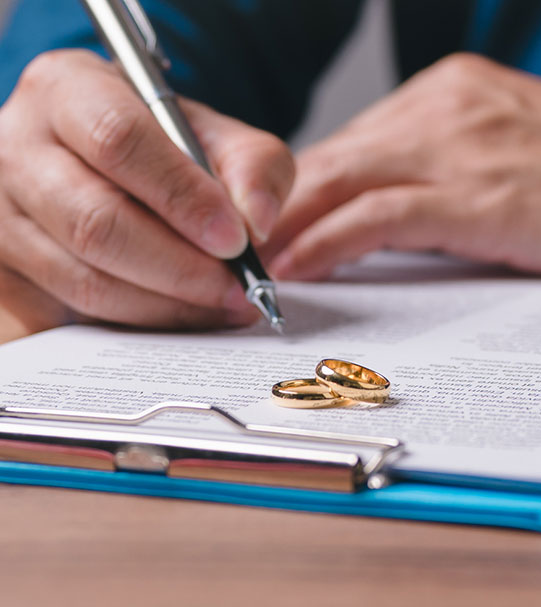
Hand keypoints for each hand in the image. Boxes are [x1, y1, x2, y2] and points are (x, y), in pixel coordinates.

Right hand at [0, 49, 294, 333]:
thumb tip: (258, 224)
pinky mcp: (8, 275)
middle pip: (96, 223)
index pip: (120, 141)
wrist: (105, 165)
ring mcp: (2, 216)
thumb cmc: (164, 146)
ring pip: (85, 281)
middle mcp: (18, 148)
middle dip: (181, 269)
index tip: (235, 239)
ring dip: (167, 306)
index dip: (182, 197)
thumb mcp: (219, 135)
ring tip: (225, 307)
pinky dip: (141, 325)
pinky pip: (75, 317)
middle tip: (238, 289)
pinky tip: (186, 317)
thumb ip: (254, 167)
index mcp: (68, 90)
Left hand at [264, 53, 540, 279]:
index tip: (269, 224)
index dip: (302, 187)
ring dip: (286, 226)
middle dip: (276, 207)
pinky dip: (327, 243)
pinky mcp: (481, 195)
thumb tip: (391, 214)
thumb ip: (451, 169)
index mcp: (455, 94)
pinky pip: (377, 216)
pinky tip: (297, 270)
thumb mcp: (516, 153)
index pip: (354, 141)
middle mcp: (447, 109)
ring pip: (340, 179)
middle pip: (332, 155)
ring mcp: (463, 148)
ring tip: (250, 267)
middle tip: (236, 250)